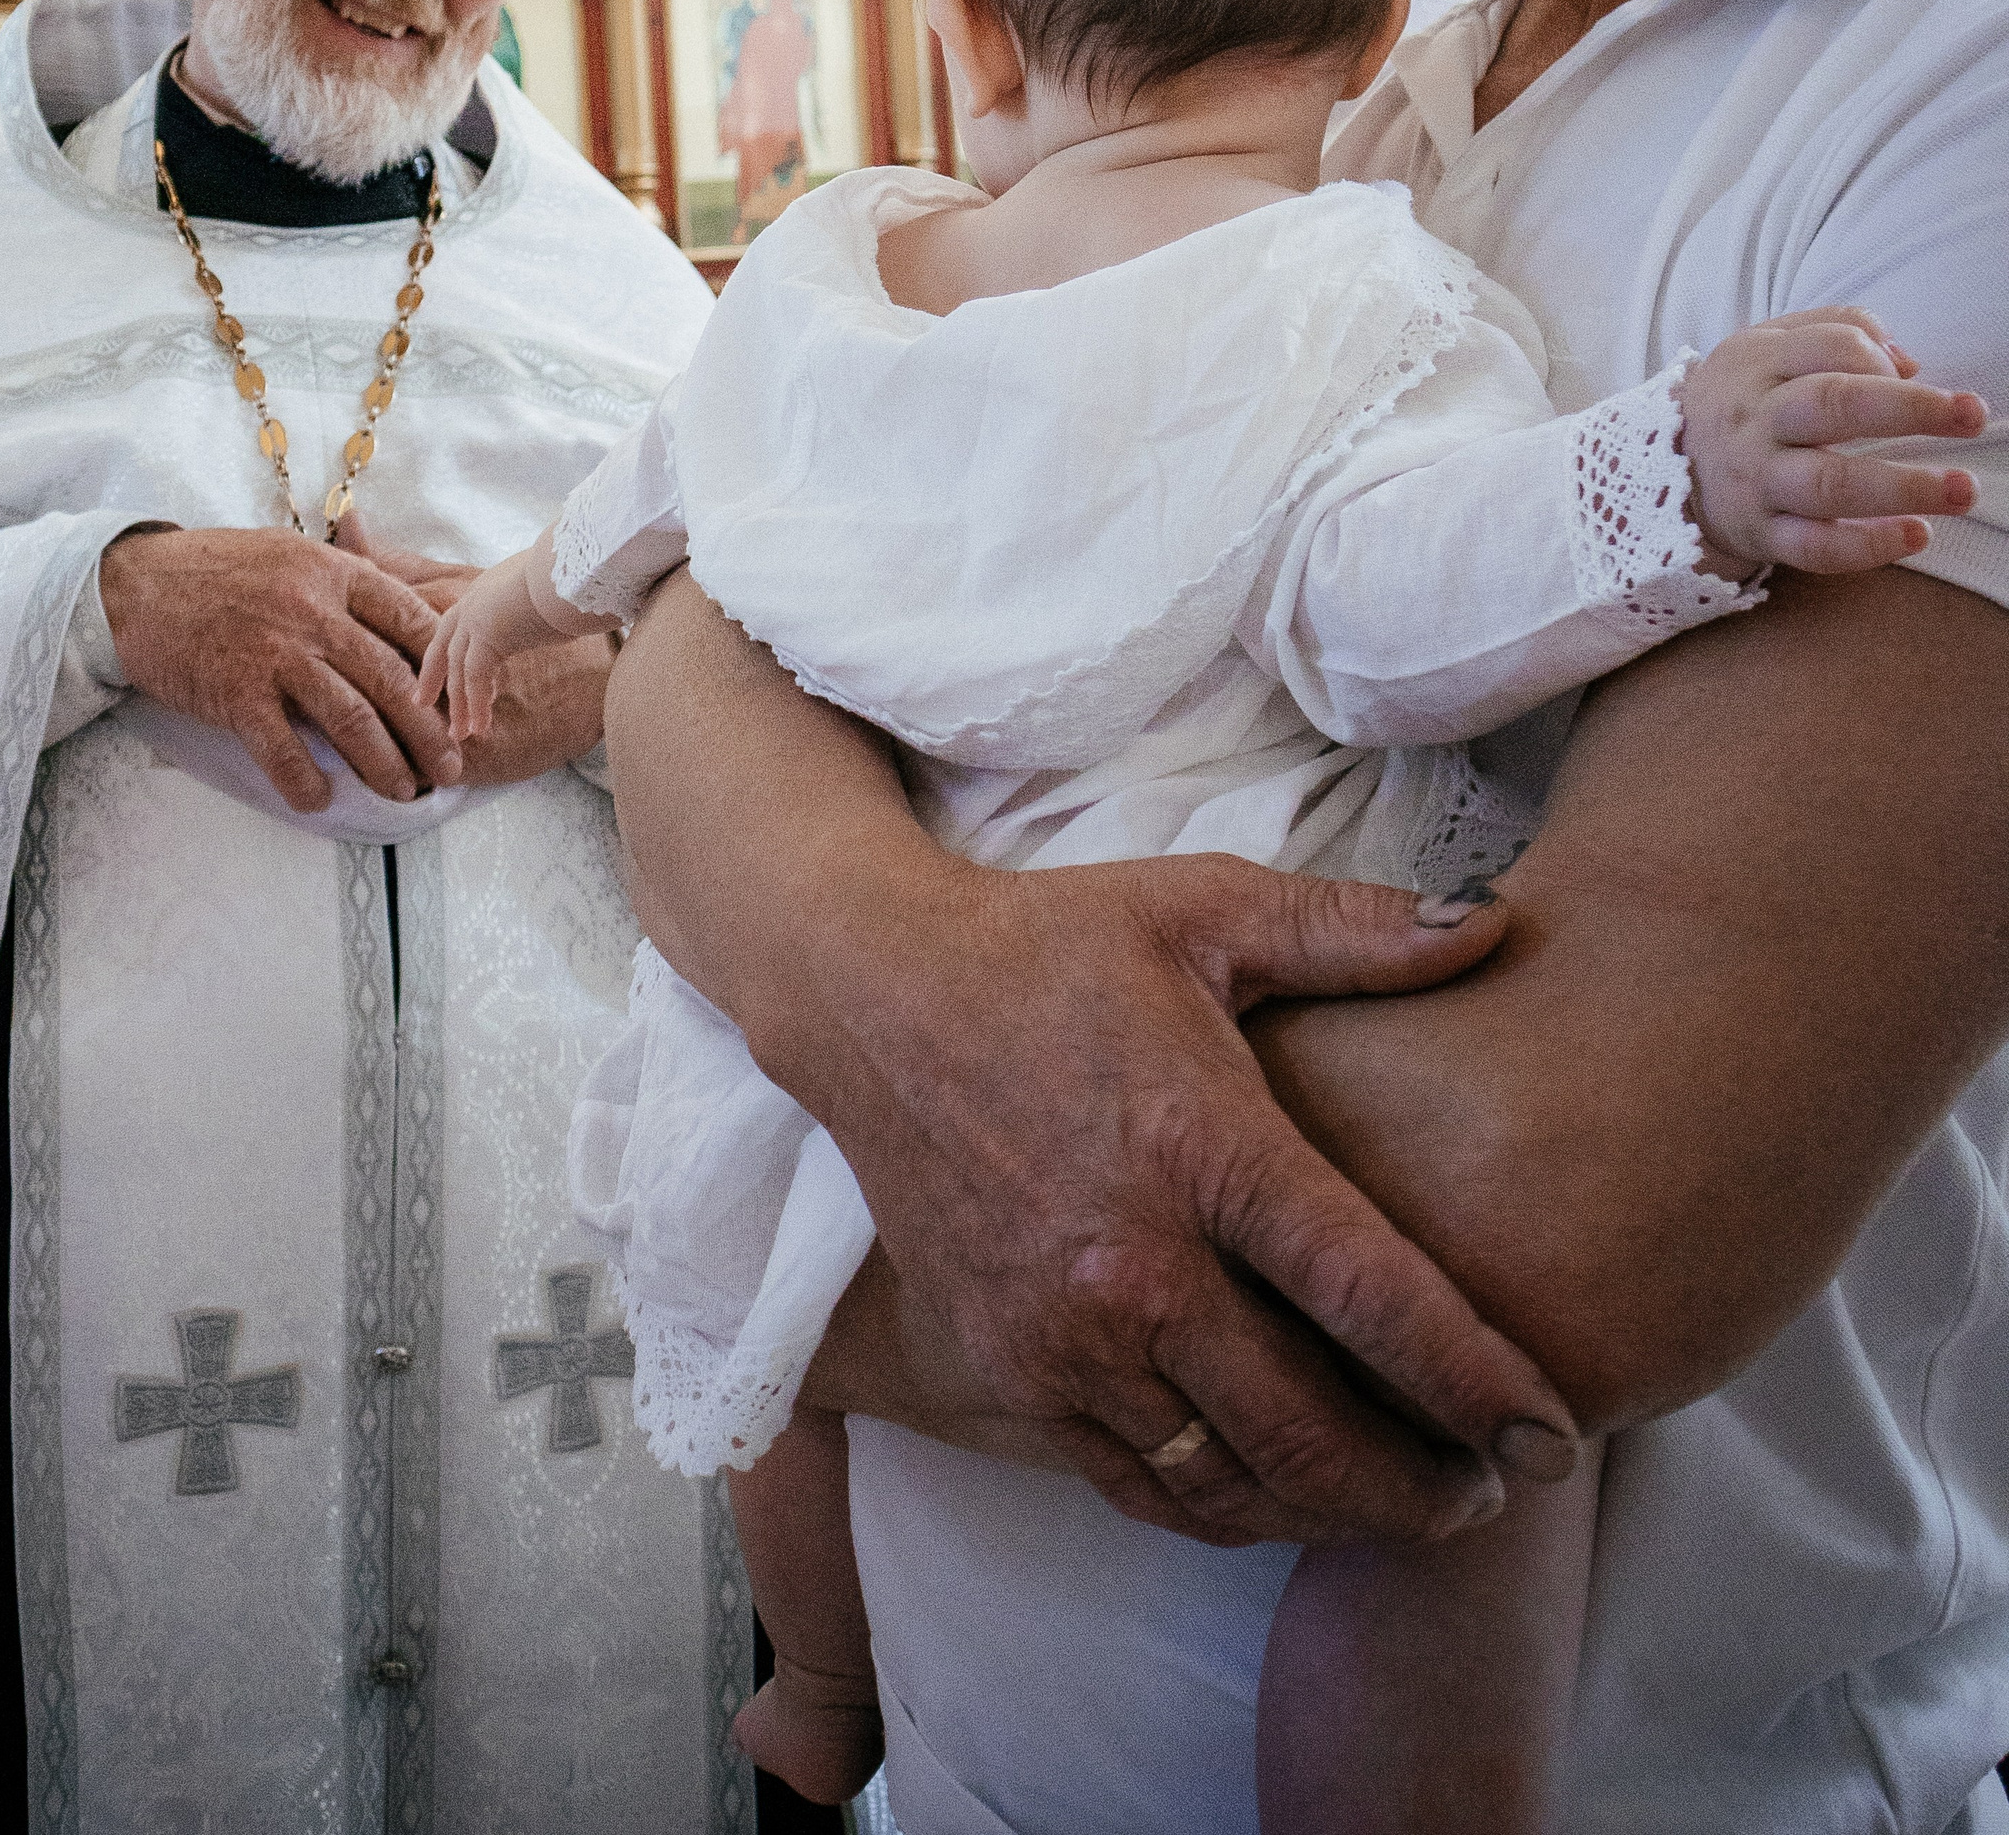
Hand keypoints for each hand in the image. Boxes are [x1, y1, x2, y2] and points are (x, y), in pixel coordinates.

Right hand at [98, 523, 459, 812]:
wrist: (135, 583)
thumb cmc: (218, 569)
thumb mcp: (290, 554)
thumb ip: (345, 578)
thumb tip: (402, 609)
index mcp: (333, 574)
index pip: (409, 619)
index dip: (443, 665)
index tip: (464, 700)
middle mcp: (313, 613)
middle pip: (391, 680)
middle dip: (429, 730)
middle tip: (453, 766)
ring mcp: (276, 653)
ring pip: (350, 718)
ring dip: (383, 763)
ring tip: (405, 791)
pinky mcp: (237, 692)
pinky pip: (283, 748)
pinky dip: (305, 781)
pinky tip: (321, 801)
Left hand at [418, 551, 574, 744]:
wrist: (578, 568)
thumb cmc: (577, 578)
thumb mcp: (552, 594)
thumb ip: (543, 610)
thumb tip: (560, 622)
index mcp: (488, 588)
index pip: (459, 624)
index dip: (451, 651)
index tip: (447, 675)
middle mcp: (476, 600)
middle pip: (445, 645)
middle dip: (434, 677)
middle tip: (421, 703)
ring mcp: (478, 615)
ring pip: (458, 668)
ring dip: (459, 704)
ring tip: (460, 734)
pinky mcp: (487, 634)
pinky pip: (476, 678)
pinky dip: (477, 705)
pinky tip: (481, 728)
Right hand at [793, 851, 1574, 1548]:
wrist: (871, 995)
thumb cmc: (1051, 947)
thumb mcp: (1204, 909)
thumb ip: (1355, 928)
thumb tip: (1495, 921)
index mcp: (1201, 1147)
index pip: (1370, 1296)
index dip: (1477, 1382)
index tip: (1553, 1432)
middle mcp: (1132, 1263)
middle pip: (1310, 1434)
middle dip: (1425, 1489)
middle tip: (1495, 1492)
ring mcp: (1061, 1333)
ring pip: (1227, 1484)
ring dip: (1330, 1514)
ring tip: (1403, 1503)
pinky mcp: (1009, 1368)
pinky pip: (1139, 1479)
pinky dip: (1224, 1505)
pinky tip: (1278, 1485)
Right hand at [1682, 306, 1984, 574]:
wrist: (1664, 467)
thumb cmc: (1742, 399)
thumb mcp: (1768, 344)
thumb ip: (1839, 330)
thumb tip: (1909, 364)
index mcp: (1756, 366)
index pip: (1828, 347)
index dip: (1879, 357)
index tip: (1917, 376)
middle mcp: (1753, 422)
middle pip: (1832, 407)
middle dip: (1909, 410)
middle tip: (1972, 416)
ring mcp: (1756, 482)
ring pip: (1828, 485)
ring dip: (1902, 486)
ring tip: (1961, 489)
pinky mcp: (1762, 535)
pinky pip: (1814, 548)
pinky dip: (1867, 547)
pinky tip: (1916, 535)